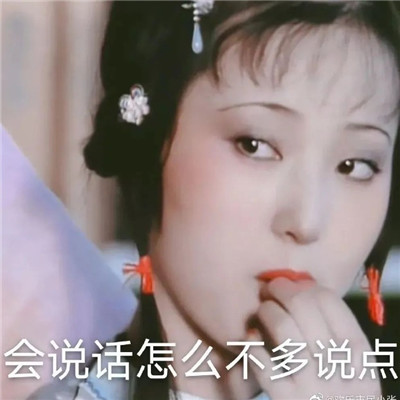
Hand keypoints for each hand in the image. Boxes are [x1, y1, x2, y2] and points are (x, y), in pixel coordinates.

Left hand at [246, 278, 380, 399]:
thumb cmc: (344, 392)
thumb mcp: (355, 363)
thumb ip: (336, 330)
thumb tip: (303, 285)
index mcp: (359, 352)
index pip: (328, 300)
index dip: (304, 285)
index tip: (293, 283)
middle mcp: (337, 364)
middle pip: (302, 306)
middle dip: (280, 289)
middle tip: (270, 288)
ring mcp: (312, 384)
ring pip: (283, 328)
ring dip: (267, 311)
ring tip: (263, 310)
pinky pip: (264, 364)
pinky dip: (254, 346)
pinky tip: (252, 338)